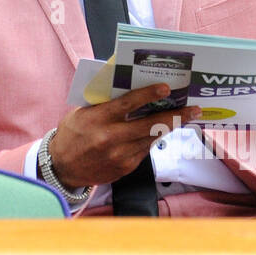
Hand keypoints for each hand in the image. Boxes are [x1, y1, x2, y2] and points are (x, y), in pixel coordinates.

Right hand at [47, 84, 202, 189]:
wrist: (63, 168)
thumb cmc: (73, 133)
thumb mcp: (82, 112)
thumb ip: (104, 102)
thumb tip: (128, 86)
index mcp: (97, 119)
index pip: (127, 104)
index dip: (148, 95)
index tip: (166, 88)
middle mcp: (110, 138)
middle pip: (150, 125)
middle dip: (175, 116)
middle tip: (192, 109)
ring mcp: (119, 155)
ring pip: (152, 138)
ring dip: (170, 127)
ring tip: (186, 117)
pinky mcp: (125, 167)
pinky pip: (145, 149)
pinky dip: (153, 138)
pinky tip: (162, 131)